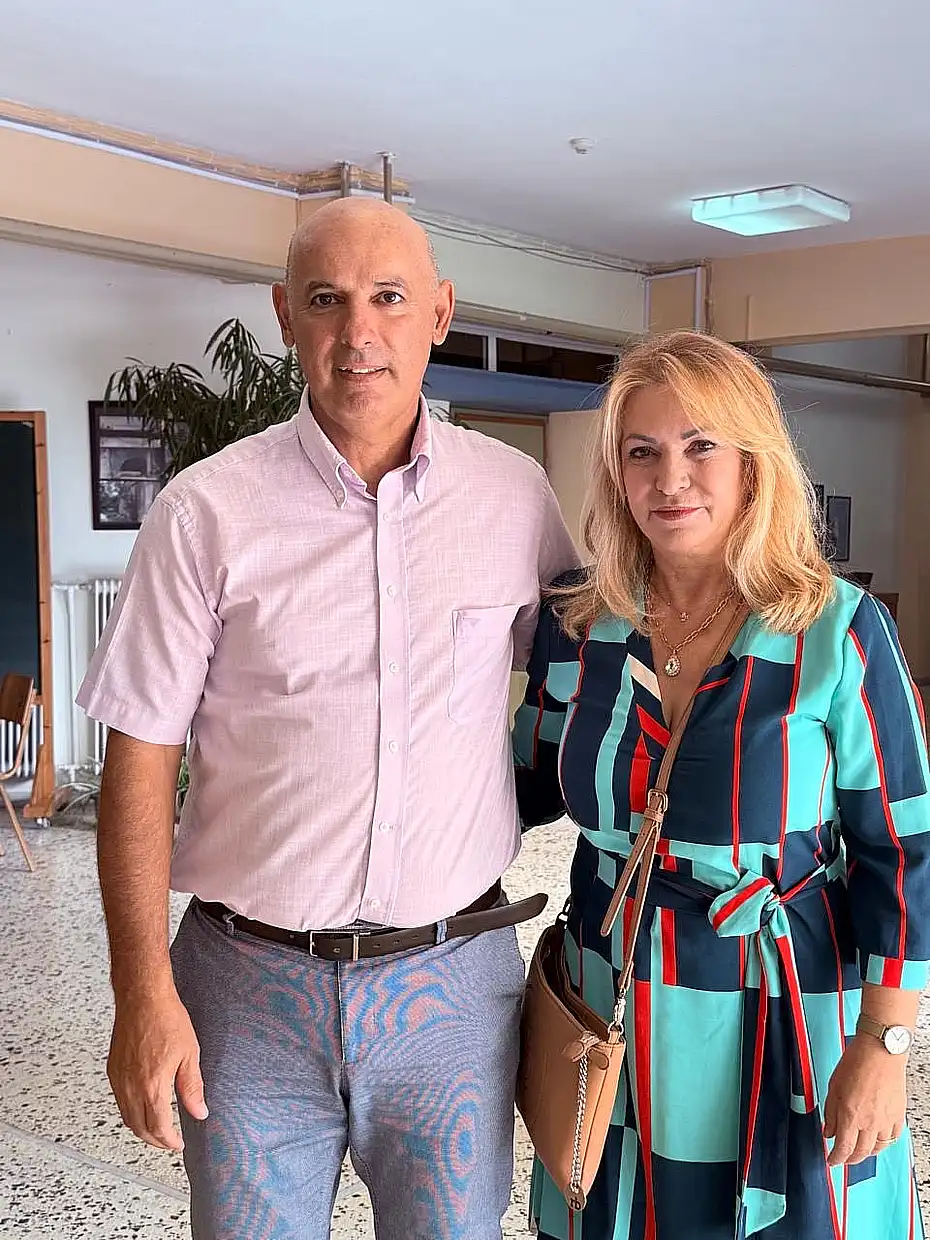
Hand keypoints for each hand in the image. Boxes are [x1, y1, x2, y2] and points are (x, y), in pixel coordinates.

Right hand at [107, 986, 207, 1150]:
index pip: (158, 1128)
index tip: (178, 1143)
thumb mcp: (189, 1054)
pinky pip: (119, 1101)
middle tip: (169, 1141)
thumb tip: (199, 1111)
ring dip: (141, 1129)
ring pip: (126, 1117)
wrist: (142, 998)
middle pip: (139, 1128)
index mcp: (152, 1086)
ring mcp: (119, 1079)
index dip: (169, 1141)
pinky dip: (131, 1112)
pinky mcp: (113, 1070)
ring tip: (157, 1128)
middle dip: (155, 1141)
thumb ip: (192, 1087)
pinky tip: (142, 1106)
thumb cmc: (166, 1019)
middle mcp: (131, 1087)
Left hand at [823, 1034, 906, 1165]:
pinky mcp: (898, 1115)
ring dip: (867, 1153)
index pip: (843, 1148)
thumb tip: (829, 1131)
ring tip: (860, 1151)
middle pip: (861, 1152)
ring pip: (878, 1148)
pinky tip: (878, 1140)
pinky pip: (892, 1137)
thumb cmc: (856, 1063)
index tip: (831, 1161)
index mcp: (850, 1115)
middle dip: (850, 1159)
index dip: (836, 1158)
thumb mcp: (833, 1087)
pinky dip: (884, 1143)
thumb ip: (830, 1113)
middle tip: (844, 1159)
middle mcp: (870, 1122)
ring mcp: (886, 1120)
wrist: (880, 1051)